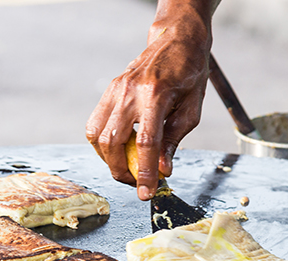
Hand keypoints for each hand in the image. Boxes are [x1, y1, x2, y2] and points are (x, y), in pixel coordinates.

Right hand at [86, 1, 216, 199]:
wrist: (176, 41)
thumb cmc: (188, 74)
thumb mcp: (192, 109)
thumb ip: (174, 141)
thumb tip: (163, 170)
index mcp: (157, 95)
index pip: (147, 142)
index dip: (145, 172)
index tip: (146, 192)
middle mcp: (130, 92)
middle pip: (113, 142)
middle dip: (122, 171)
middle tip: (137, 182)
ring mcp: (115, 90)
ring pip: (97, 136)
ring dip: (108, 160)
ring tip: (126, 167)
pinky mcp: (108, 91)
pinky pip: (95, 124)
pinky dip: (102, 144)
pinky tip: (117, 150)